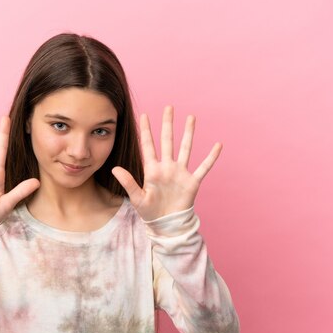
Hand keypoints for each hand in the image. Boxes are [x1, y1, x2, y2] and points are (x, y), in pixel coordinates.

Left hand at [112, 106, 221, 220]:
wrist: (166, 224)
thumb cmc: (149, 212)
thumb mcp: (137, 198)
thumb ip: (128, 182)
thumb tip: (114, 168)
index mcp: (152, 170)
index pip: (148, 146)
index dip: (146, 131)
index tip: (144, 115)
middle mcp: (167, 167)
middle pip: (167, 141)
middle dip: (167, 124)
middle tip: (168, 108)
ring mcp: (180, 173)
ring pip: (185, 148)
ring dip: (188, 133)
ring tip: (191, 118)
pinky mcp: (192, 182)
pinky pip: (203, 167)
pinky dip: (211, 157)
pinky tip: (218, 145)